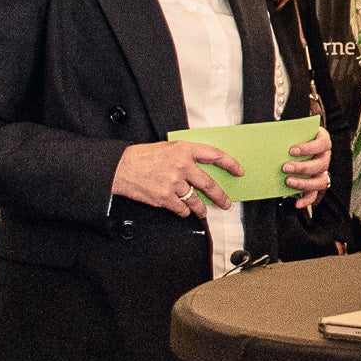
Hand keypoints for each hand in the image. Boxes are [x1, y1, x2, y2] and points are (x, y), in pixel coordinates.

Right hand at [114, 139, 233, 214]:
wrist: (122, 168)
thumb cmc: (142, 157)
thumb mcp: (167, 148)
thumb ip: (185, 156)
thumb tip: (202, 168)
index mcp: (184, 150)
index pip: (214, 155)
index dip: (230, 164)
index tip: (238, 171)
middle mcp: (181, 166)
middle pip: (209, 184)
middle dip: (220, 197)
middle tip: (226, 203)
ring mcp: (174, 183)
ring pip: (196, 200)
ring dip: (201, 209)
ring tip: (203, 212)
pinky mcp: (165, 198)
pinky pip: (182, 209)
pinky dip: (184, 211)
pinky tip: (183, 210)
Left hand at [283, 130, 332, 199]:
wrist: (290, 146)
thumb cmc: (292, 137)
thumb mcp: (290, 132)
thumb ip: (285, 133)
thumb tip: (267, 138)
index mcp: (322, 141)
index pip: (323, 143)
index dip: (309, 148)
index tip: (291, 150)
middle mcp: (325, 157)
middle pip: (321, 164)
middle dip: (303, 167)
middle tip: (285, 167)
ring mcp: (322, 172)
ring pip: (321, 181)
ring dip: (304, 183)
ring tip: (288, 181)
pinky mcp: (315, 184)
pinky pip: (314, 194)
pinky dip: (306, 200)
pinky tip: (296, 203)